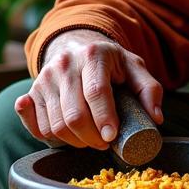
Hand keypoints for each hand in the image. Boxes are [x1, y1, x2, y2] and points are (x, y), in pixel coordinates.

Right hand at [14, 28, 163, 148]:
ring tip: (90, 139)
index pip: (96, 91)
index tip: (111, 137)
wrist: (75, 45)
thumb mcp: (134, 67)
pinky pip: (37, 126)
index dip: (104, 118)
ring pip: (55, 125)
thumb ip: (149, 90)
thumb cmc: (110, 62)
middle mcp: (65, 64)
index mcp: (94, 55)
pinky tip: (67, 136)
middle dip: (91, 137)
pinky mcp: (32, 92)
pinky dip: (52, 138)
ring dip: (74, 141)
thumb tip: (156, 119)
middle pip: (73, 114)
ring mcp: (44, 78)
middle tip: (104, 143)